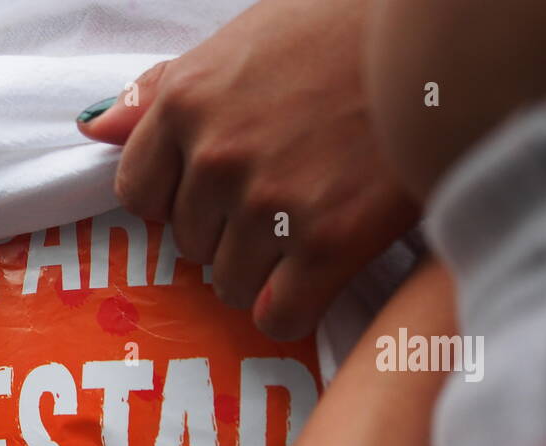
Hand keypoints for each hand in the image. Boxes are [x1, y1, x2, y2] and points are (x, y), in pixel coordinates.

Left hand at [77, 0, 417, 340]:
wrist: (450, 30)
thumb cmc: (346, 29)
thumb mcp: (243, 40)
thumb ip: (163, 92)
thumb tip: (95, 129)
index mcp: (187, 102)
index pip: (138, 195)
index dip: (177, 200)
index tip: (216, 191)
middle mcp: (218, 156)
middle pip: (188, 243)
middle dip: (226, 230)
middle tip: (283, 196)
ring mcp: (270, 204)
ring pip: (228, 283)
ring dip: (261, 269)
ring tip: (309, 224)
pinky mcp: (327, 243)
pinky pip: (276, 316)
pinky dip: (290, 309)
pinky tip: (316, 278)